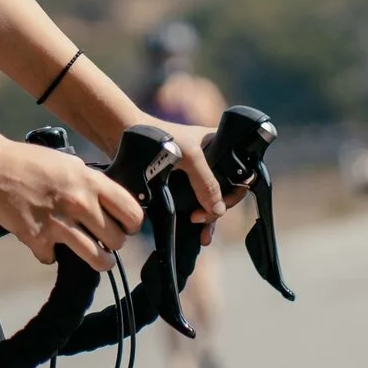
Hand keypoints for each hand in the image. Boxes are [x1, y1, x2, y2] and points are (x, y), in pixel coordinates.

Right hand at [0, 138, 142, 268]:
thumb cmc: (31, 162)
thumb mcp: (70, 164)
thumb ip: (92, 184)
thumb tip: (110, 204)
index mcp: (91, 182)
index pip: (132, 213)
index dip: (132, 224)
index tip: (125, 226)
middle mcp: (80, 204)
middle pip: (117, 240)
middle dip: (113, 242)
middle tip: (103, 239)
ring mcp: (59, 224)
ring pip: (98, 259)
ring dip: (97, 259)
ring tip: (94, 256)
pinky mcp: (39, 240)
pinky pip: (54, 259)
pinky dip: (50, 254)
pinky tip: (46, 243)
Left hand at [157, 121, 255, 238]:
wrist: (128, 134)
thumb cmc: (161, 136)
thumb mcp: (190, 157)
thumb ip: (206, 183)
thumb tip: (218, 211)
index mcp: (220, 145)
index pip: (239, 174)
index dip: (233, 193)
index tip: (221, 205)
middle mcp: (211, 159)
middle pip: (224, 191)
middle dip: (217, 209)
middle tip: (200, 219)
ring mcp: (195, 173)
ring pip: (210, 200)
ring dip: (208, 217)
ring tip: (201, 233)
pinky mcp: (180, 183)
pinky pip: (194, 203)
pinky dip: (197, 217)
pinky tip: (197, 231)